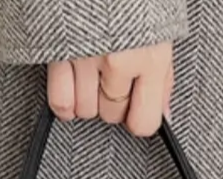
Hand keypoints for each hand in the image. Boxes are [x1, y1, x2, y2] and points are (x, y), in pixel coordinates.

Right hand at [47, 43, 173, 137]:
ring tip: (92, 75)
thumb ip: (163, 76)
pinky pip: (60, 101)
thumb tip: (165, 116)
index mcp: (149, 56)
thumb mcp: (161, 32)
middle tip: (113, 79)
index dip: (139, 119)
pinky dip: (64, 104)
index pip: (144, 122)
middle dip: (112, 102)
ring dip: (87, 100)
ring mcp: (85, 56)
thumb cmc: (133, 2)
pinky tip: (71, 91)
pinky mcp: (57, 52)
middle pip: (111, 115)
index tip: (136, 111)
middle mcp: (118, 60)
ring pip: (84, 110)